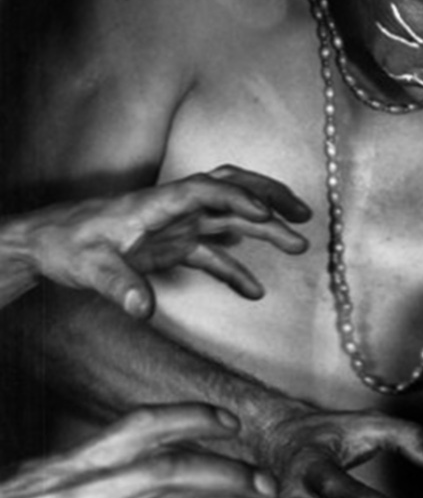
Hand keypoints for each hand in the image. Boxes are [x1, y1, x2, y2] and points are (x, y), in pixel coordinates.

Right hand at [0, 404, 279, 497]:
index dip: (191, 418)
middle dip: (228, 476)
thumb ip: (86, 469)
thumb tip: (128, 457)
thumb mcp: (39, 480)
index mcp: (78, 463)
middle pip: (170, 471)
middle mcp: (85, 491)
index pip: (142, 425)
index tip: (234, 423)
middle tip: (271, 489)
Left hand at [1, 167, 310, 316]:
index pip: (203, 191)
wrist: (45, 245)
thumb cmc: (65, 247)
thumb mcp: (89, 268)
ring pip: (229, 217)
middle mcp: (171, 209)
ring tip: (298, 244)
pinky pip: (213, 254)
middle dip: (268, 197)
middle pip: (228, 188)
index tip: (268, 216)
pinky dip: (237, 269)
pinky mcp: (172, 245)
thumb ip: (120, 287)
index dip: (237, 200)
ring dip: (265, 228)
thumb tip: (145, 309)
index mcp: (153, 204)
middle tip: (303, 215)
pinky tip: (255, 292)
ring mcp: (175, 226)